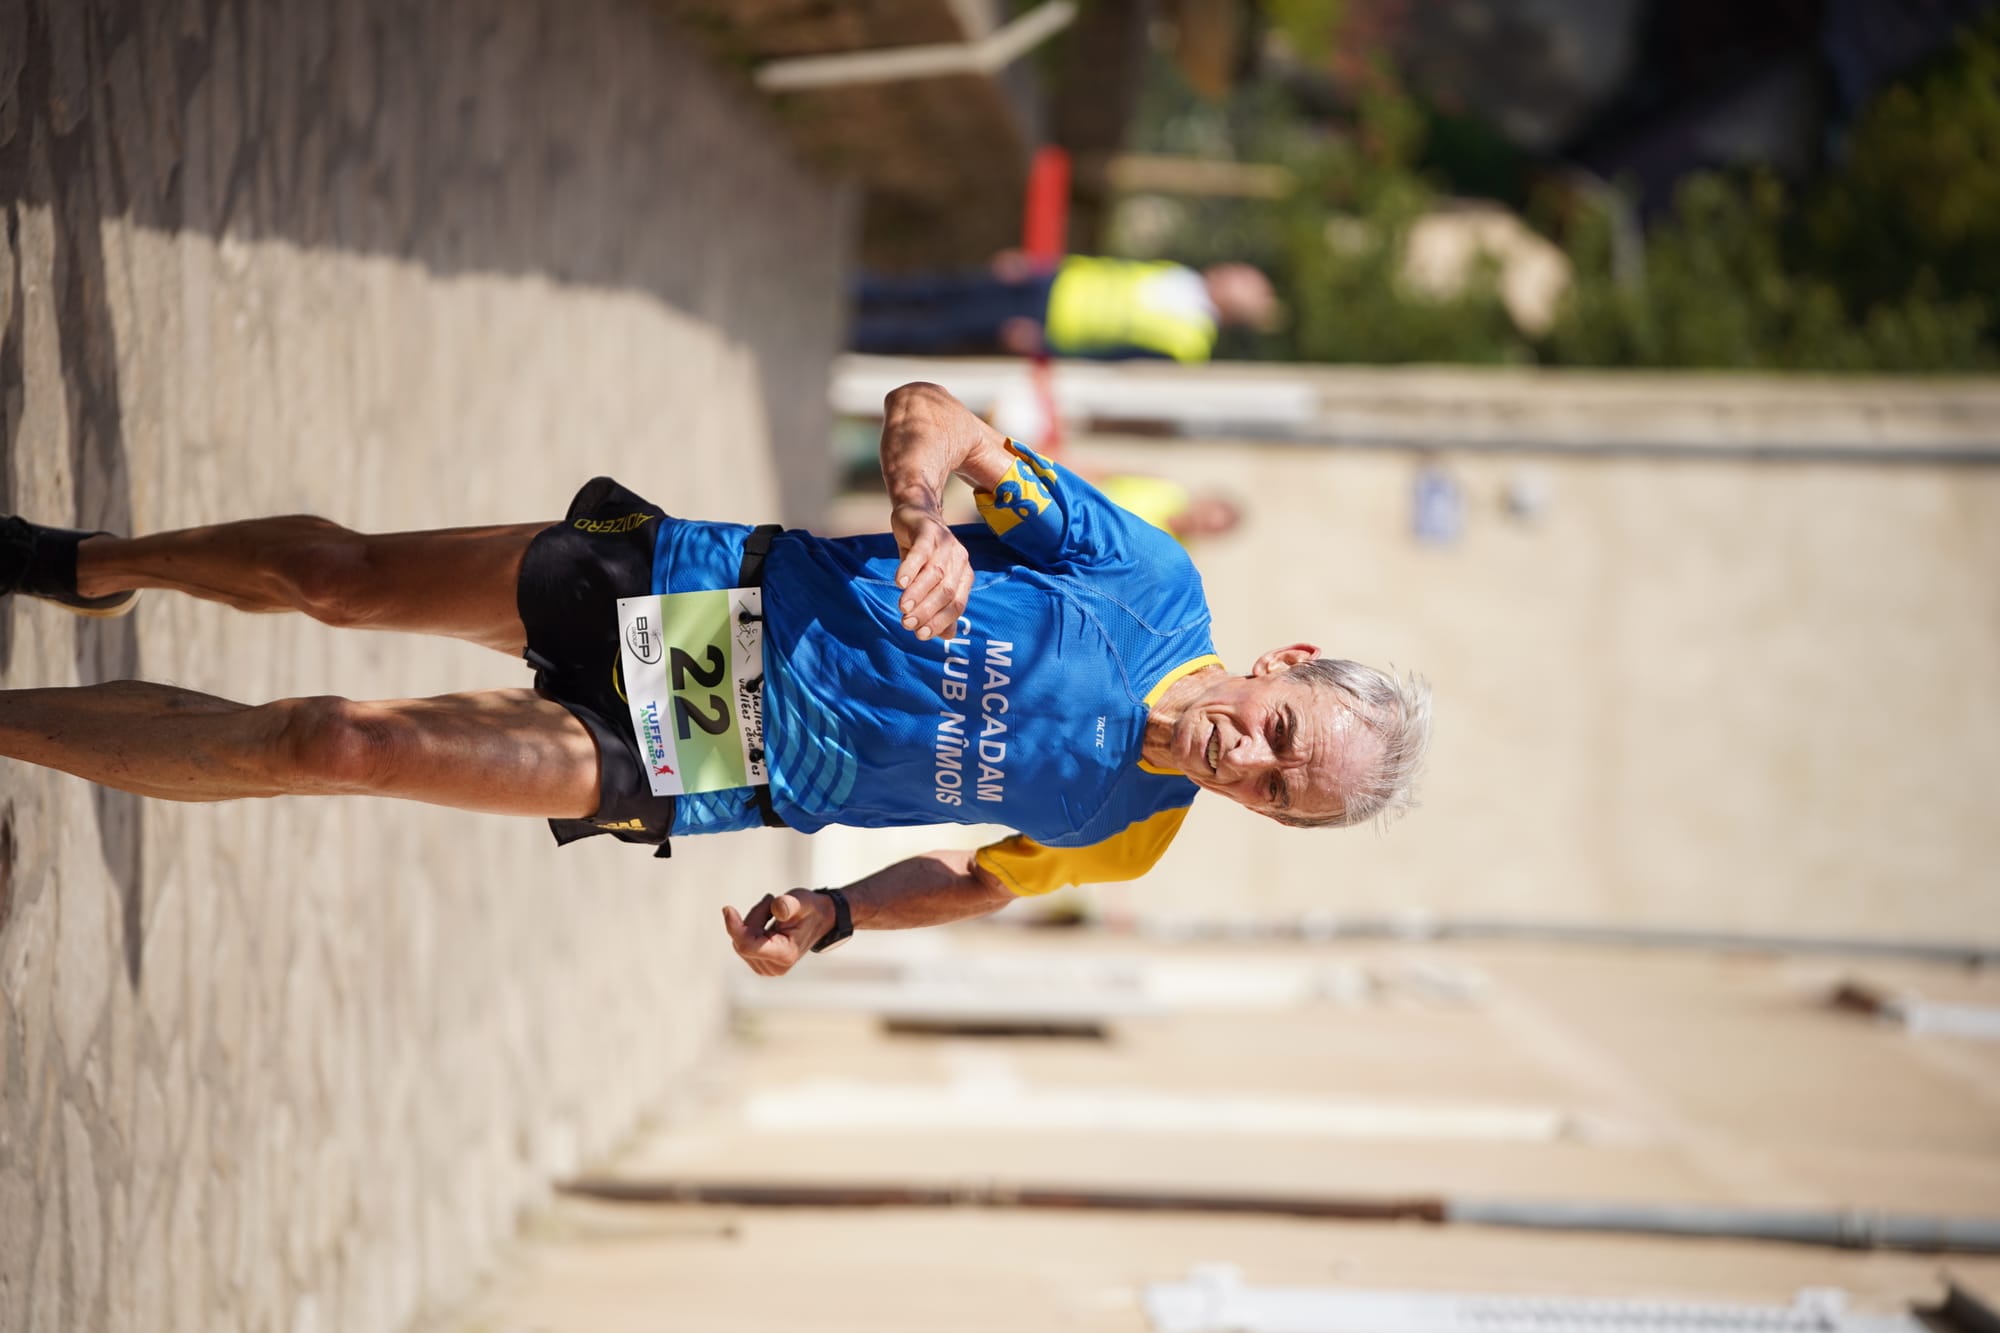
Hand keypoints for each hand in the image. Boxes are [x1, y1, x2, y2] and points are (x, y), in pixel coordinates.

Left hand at [722, 891, 832, 976]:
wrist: (818, 919)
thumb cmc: (809, 909)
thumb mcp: (801, 901)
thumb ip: (788, 905)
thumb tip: (776, 908)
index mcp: (785, 955)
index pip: (748, 946)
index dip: (735, 928)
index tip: (727, 909)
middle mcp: (774, 967)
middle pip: (744, 940)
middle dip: (754, 917)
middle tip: (772, 900)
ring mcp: (766, 969)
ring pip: (741, 941)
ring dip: (753, 921)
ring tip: (774, 911)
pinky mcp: (759, 965)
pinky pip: (743, 943)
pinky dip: (752, 928)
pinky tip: (768, 923)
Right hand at [890, 502, 972, 641]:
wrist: (915, 515)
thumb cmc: (923, 556)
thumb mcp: (930, 582)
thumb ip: (940, 608)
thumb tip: (946, 636)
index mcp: (964, 575)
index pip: (957, 604)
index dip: (940, 622)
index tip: (920, 635)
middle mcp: (959, 559)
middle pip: (946, 591)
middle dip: (927, 611)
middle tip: (907, 624)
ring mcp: (945, 544)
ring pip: (934, 574)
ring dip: (918, 594)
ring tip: (903, 608)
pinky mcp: (928, 531)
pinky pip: (921, 552)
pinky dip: (910, 569)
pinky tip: (899, 583)